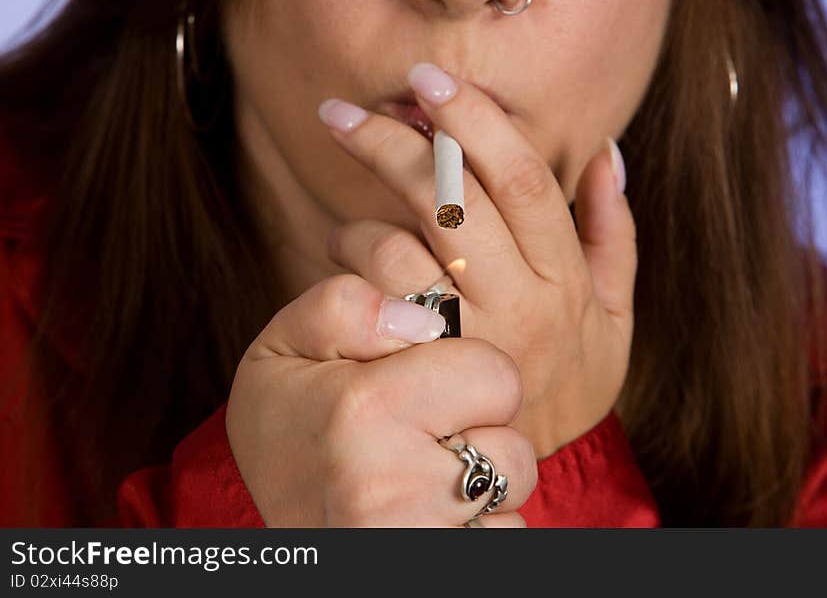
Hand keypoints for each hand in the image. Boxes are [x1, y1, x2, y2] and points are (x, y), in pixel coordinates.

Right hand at [226, 274, 536, 525]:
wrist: (263, 524)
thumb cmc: (284, 430)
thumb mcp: (284, 347)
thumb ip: (344, 305)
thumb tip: (426, 320)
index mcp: (364, 409)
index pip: (497, 375)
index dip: (466, 373)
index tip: (425, 386)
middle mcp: (393, 484)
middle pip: (515, 445)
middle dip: (480, 432)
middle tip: (427, 435)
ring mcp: (415, 538)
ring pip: (511, 495)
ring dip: (482, 480)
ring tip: (426, 475)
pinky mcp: (434, 567)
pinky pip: (504, 536)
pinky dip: (478, 524)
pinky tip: (429, 512)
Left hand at [320, 62, 636, 456]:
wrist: (537, 467)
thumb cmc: (571, 378)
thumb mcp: (615, 314)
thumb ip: (615, 234)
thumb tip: (605, 155)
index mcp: (566, 278)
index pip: (523, 181)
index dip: (475, 122)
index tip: (429, 80)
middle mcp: (520, 305)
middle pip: (454, 202)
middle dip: (395, 144)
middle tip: (342, 112)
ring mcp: (467, 341)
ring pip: (401, 251)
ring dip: (361, 220)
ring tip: (344, 218)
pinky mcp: (421, 372)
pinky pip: (372, 304)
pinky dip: (350, 269)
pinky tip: (344, 262)